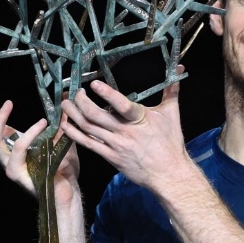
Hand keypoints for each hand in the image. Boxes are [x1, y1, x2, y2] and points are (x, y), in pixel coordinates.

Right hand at [0, 100, 79, 200]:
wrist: (69, 191)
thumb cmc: (64, 168)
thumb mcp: (60, 139)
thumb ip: (58, 121)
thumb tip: (65, 99)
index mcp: (12, 149)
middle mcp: (7, 158)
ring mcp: (9, 166)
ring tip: (8, 103)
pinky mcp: (17, 173)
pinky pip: (19, 148)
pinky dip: (30, 133)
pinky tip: (42, 123)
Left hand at [60, 65, 189, 191]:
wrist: (168, 173)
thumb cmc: (170, 143)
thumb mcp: (172, 114)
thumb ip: (171, 90)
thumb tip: (179, 69)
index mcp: (140, 119)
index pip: (122, 105)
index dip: (107, 94)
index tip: (93, 84)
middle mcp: (125, 132)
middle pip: (96, 116)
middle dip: (81, 102)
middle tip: (75, 92)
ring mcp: (115, 145)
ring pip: (88, 128)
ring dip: (73, 115)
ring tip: (64, 104)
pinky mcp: (110, 157)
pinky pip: (88, 144)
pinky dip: (74, 134)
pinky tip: (65, 125)